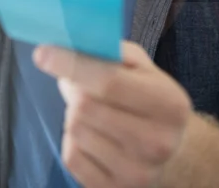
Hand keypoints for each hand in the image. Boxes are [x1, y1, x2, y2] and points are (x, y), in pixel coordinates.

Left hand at [33, 41, 191, 187]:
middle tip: (76, 81)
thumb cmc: (151, 98)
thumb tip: (69, 46)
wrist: (176, 153)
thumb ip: (111, 52)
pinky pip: (71, 157)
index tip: (42, 52)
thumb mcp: (143, 67)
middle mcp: (157, 141)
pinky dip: (73, 139)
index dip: (72, 64)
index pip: (109, 81)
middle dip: (72, 87)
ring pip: (75, 130)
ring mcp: (137, 172)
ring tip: (91, 108)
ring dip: (73, 113)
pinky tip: (91, 133)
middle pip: (85, 107)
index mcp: (168, 103)